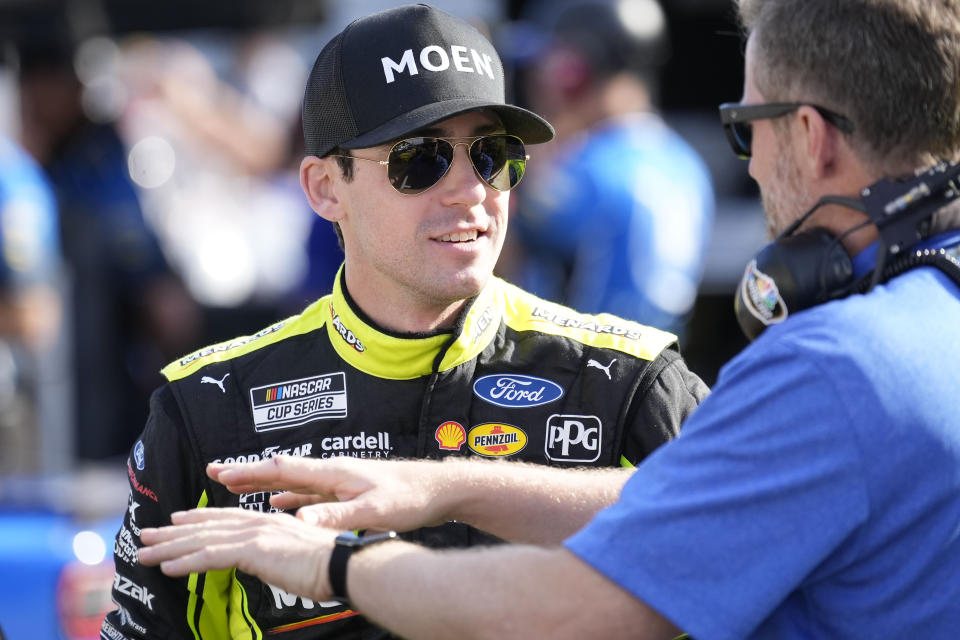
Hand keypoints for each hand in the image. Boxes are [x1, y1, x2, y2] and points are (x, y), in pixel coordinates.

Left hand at [139, 508, 337, 601]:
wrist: (342, 564)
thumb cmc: (328, 564)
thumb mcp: (298, 553)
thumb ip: (279, 553)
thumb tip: (271, 561)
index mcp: (269, 522)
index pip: (225, 518)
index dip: (198, 518)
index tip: (176, 519)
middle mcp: (258, 523)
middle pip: (207, 526)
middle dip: (173, 531)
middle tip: (146, 535)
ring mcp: (255, 535)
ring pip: (202, 540)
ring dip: (169, 548)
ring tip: (143, 554)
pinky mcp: (253, 551)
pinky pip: (211, 557)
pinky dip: (186, 562)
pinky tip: (167, 568)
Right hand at [207, 456, 451, 531]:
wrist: (438, 491)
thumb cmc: (410, 498)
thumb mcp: (372, 511)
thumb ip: (335, 516)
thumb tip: (297, 522)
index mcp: (334, 472)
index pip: (283, 469)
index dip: (251, 472)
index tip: (221, 472)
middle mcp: (332, 472)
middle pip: (281, 471)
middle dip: (248, 472)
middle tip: (214, 472)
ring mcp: (339, 482)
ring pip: (291, 482)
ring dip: (263, 484)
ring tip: (235, 485)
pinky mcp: (347, 493)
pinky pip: (308, 494)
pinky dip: (288, 498)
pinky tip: (278, 505)